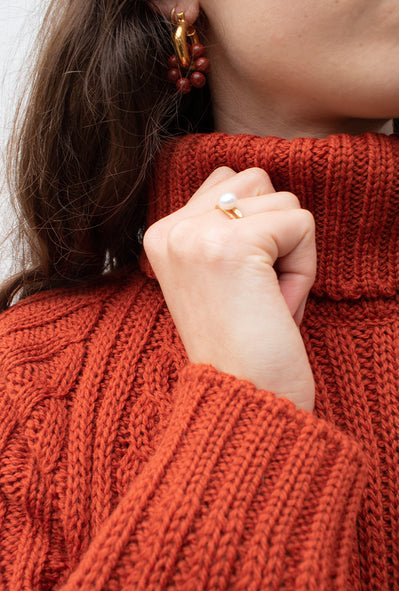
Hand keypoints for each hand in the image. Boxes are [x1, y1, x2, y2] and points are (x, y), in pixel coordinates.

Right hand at [144, 167, 315, 411]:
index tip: (240, 284)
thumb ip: (225, 224)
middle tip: (257, 290)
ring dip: (290, 252)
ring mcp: (196, 234)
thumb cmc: (244, 343)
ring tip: (266, 298)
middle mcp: (171, 229)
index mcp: (163, 235)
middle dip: (274, 231)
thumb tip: (261, 182)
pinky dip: (304, 269)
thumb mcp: (220, 274)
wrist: (243, 397)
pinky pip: (301, 224)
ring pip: (283, 199)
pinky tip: (278, 305)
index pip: (228, 180)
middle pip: (257, 179)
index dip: (256, 229)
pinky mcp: (231, 244)